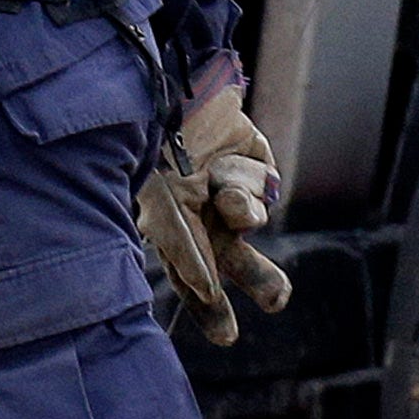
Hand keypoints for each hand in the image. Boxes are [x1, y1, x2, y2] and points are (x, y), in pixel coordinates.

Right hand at [135, 77, 292, 344]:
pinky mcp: (251, 156)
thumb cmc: (141, 145)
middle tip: (277, 298)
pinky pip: (262, 185)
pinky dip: (245, 182)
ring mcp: (226, 181)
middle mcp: (200, 210)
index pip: (192, 276)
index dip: (210, 310)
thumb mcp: (148, 200)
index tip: (227, 337)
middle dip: (261, 281)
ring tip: (232, 206)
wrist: (157, 81)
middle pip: (237, 259)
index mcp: (167, 225)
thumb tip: (205, 291)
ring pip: (255, 222)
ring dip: (247, 220)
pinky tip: (223, 169)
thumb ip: (175, 245)